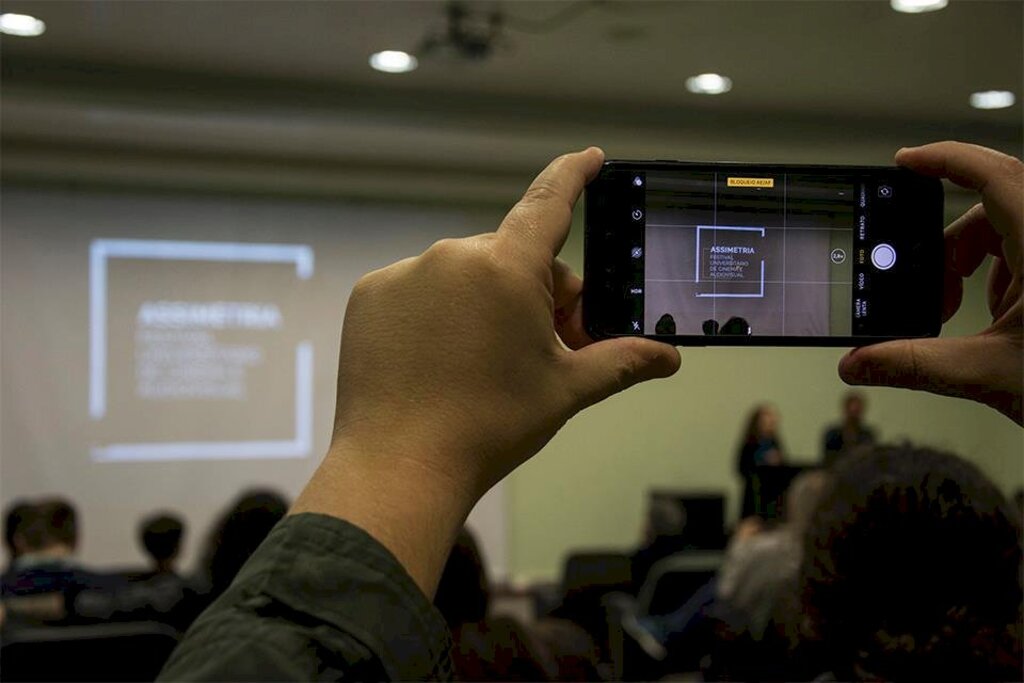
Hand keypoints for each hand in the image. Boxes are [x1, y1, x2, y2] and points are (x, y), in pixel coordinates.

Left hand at [293, 148, 680, 593]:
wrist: (400, 468)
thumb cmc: (489, 426)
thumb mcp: (565, 390)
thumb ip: (620, 361)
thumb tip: (669, 357)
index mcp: (506, 268)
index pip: (550, 202)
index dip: (574, 175)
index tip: (589, 157)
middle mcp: (452, 256)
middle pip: (513, 258)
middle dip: (537, 294)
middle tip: (544, 350)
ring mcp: (405, 273)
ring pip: (466, 274)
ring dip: (486, 303)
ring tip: (486, 363)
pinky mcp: (371, 295)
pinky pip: (421, 288)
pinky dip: (438, 312)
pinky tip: (441, 358)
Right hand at [838, 142, 1021, 424]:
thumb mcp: (990, 372)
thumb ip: (916, 364)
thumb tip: (860, 361)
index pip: (993, 175)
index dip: (945, 160)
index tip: (905, 161)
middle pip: (990, 208)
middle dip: (947, 246)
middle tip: (928, 287)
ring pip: (1003, 232)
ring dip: (968, 266)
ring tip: (955, 311)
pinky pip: (1020, 253)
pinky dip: (993, 278)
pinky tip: (990, 318)